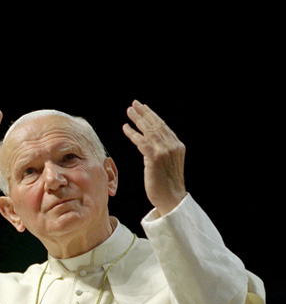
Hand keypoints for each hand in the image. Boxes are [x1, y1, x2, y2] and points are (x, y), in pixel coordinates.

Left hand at [122, 100, 186, 215]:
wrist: (172, 199)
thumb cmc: (167, 185)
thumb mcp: (168, 164)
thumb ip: (163, 152)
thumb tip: (151, 143)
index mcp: (178, 146)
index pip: (164, 127)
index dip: (153, 116)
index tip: (144, 108)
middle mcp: (172, 146)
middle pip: (156, 125)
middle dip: (145, 113)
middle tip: (135, 104)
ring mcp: (164, 151)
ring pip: (149, 130)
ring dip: (138, 119)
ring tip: (129, 111)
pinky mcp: (155, 158)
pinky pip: (141, 141)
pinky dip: (132, 133)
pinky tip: (125, 127)